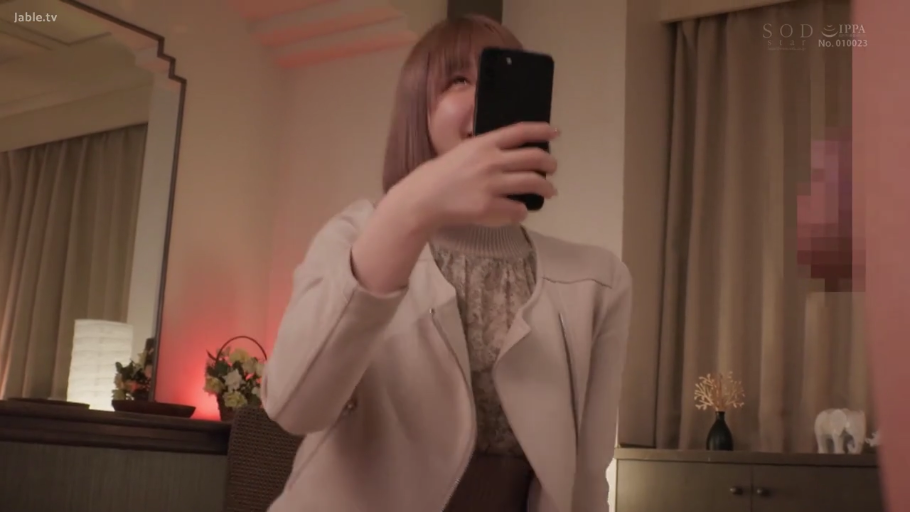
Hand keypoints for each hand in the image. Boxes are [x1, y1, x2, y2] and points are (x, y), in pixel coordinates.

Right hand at [391, 122, 559, 228]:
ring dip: (546, 187)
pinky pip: (518, 208)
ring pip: (532, 182)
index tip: (555, 132)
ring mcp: (491, 184)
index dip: (541, 130)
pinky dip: (523, 211)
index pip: (520, 132)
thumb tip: (506, 154)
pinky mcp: (489, 206)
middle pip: (533, 157)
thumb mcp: (460, 150)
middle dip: (549, 163)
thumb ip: (483, 150)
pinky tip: (521, 211)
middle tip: (553, 168)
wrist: (423, 199)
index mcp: (484, 143)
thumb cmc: (438, 175)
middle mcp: (491, 161)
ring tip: (550, 191)